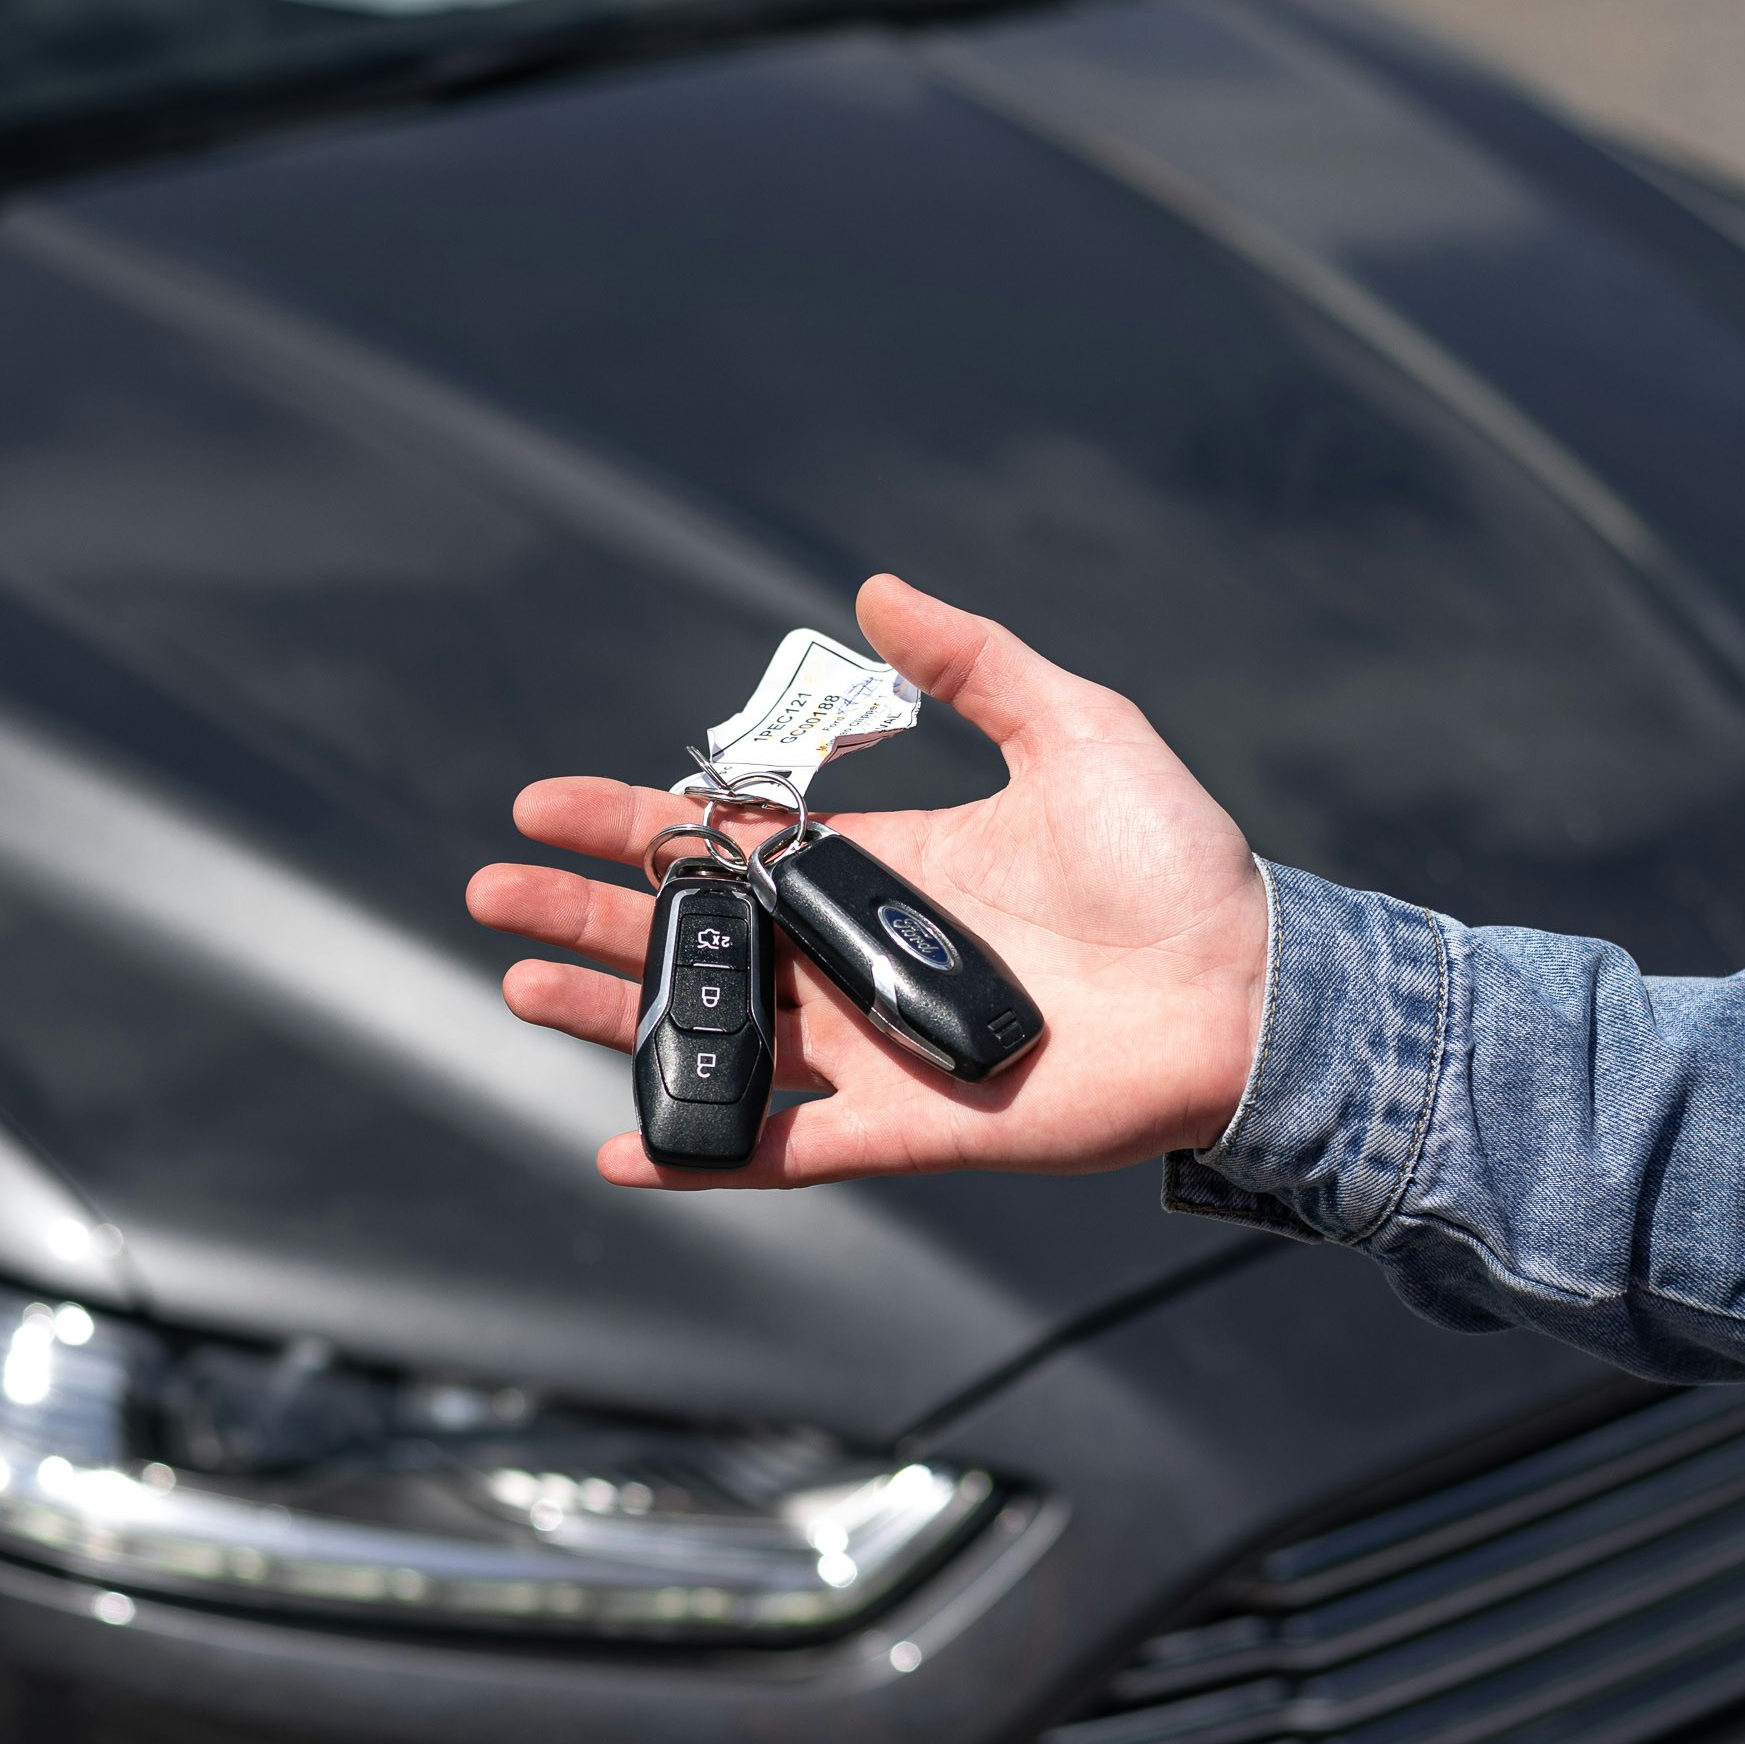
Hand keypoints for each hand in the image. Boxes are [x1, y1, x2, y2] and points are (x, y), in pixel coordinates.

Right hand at [466, 576, 1270, 1189]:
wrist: (1250, 992)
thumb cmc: (1176, 867)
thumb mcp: (1075, 727)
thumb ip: (974, 663)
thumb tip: (877, 591)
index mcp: (885, 868)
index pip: (728, 845)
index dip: (632, 824)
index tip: (542, 803)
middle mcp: (862, 958)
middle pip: (695, 940)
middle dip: (589, 915)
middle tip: (494, 895)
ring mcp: (876, 1047)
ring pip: (717, 1038)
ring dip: (617, 1017)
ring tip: (523, 984)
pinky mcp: (910, 1126)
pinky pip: (785, 1149)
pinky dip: (702, 1153)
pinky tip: (620, 1144)